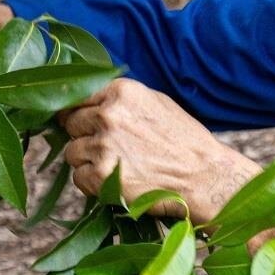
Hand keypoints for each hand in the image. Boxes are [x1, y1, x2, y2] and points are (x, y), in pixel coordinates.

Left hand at [58, 78, 261, 222]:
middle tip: (108, 149)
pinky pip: (79, 177)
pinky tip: (116, 182)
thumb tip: (87, 102)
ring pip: (72, 152)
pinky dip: (93, 183)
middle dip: (84, 136)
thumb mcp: (154, 103)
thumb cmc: (183, 141)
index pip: (77, 97)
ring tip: (117, 167)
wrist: (204, 176)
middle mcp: (108, 114)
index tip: (83, 123)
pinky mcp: (102, 176)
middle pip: (70, 123)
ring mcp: (104, 145)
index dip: (78, 112)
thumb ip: (119, 100)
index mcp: (121, 92)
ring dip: (88, 161)